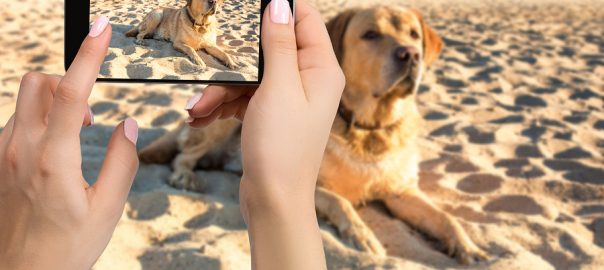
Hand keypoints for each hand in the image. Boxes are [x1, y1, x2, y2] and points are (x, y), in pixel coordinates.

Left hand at [0, 17, 138, 269]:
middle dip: (68, 82)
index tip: (101, 29)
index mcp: (53, 161)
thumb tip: (127, 125)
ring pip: (25, 100)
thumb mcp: (107, 210)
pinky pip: (16, 121)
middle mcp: (20, 149)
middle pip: (39, 82)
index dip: (89, 56)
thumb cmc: (65, 249)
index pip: (72, 93)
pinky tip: (54, 151)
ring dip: (54, 104)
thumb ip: (122, 162)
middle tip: (89, 114)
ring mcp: (2, 154)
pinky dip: (39, 121)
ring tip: (75, 138)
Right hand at [185, 0, 343, 268]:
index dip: (277, 8)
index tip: (246, 6)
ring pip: (250, 76)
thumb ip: (279, 44)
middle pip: (268, 49)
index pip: (304, 19)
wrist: (273, 200)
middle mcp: (308, 80)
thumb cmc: (282, 147)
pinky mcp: (271, 115)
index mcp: (320, 68)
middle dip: (235, 61)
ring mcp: (289, 99)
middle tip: (210, 64)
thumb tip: (280, 4)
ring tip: (197, 108)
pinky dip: (223, 104)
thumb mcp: (278, 88)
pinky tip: (200, 116)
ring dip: (221, 89)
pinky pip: (244, 97)